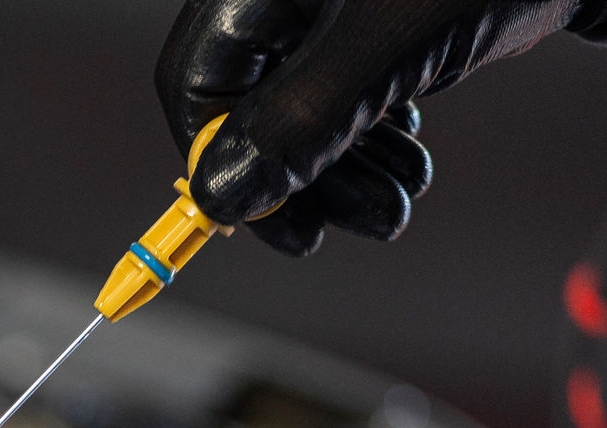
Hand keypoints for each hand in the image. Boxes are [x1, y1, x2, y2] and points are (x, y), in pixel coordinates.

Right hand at [155, 0, 592, 252]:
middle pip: (247, 106)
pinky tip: (410, 156)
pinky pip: (342, 96)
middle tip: (364, 224)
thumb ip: (299, 121)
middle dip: (305, 179)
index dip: (221, 163)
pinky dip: (370, 140)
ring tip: (402, 198)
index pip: (196, 82)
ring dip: (344, 173)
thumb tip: (220, 195)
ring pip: (298, 110)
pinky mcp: (373, 23)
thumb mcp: (387, 48)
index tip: (276, 227)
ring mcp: (329, 8)